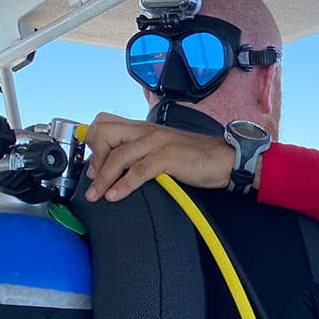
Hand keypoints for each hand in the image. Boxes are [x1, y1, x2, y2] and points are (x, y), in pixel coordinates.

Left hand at [83, 113, 234, 201]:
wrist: (224, 158)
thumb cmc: (195, 156)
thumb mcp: (162, 148)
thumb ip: (142, 151)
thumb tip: (120, 166)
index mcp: (143, 127)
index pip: (104, 123)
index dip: (93, 144)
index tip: (93, 167)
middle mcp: (146, 130)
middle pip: (104, 134)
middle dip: (94, 159)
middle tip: (93, 180)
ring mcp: (157, 143)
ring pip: (118, 155)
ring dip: (103, 178)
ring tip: (96, 195)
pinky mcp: (168, 158)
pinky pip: (138, 171)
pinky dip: (123, 185)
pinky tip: (115, 196)